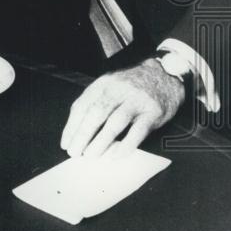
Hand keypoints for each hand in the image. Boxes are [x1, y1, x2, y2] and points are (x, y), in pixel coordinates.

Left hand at [60, 58, 185, 158]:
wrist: (164, 75)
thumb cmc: (131, 86)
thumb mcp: (109, 85)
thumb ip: (94, 102)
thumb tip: (75, 130)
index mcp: (103, 84)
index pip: (82, 105)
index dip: (71, 126)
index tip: (66, 143)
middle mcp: (118, 90)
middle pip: (96, 113)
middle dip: (82, 135)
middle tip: (75, 152)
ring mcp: (136, 100)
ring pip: (115, 122)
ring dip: (100, 141)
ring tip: (90, 155)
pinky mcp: (153, 112)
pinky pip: (138, 131)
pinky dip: (125, 145)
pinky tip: (115, 155)